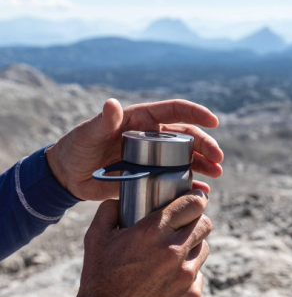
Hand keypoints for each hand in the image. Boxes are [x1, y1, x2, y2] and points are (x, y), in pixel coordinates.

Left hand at [46, 99, 223, 199]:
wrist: (68, 176)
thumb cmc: (76, 147)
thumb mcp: (88, 133)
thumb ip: (103, 121)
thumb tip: (114, 104)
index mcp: (142, 120)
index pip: (174, 111)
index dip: (196, 113)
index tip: (214, 121)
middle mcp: (153, 138)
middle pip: (187, 137)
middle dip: (206, 145)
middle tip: (218, 158)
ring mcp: (154, 158)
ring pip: (187, 158)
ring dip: (204, 164)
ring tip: (217, 174)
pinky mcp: (151, 177)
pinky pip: (176, 180)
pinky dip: (191, 185)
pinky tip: (202, 192)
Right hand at [61, 190, 210, 296]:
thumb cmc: (98, 280)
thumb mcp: (95, 238)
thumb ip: (110, 210)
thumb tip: (121, 199)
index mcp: (153, 231)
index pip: (194, 204)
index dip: (196, 200)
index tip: (195, 201)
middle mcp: (174, 250)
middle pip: (205, 224)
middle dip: (196, 222)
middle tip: (184, 228)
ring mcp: (186, 275)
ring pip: (204, 249)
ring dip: (193, 248)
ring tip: (174, 256)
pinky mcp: (192, 296)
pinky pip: (199, 276)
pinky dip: (189, 275)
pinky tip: (171, 280)